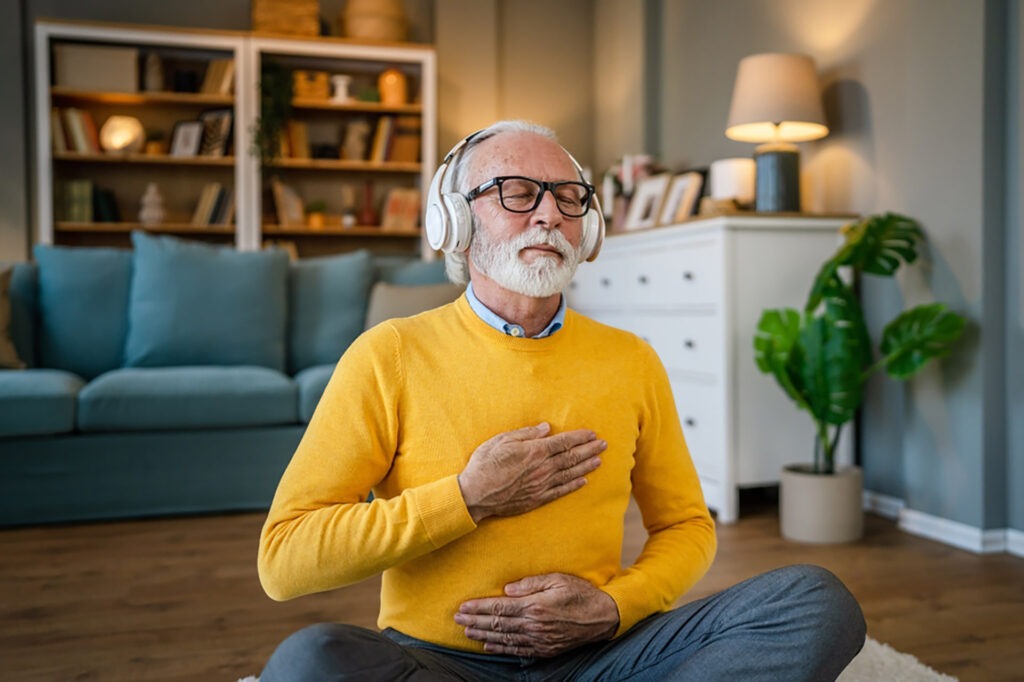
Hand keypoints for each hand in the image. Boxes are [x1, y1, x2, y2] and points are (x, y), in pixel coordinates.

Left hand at [455, 573, 619, 657]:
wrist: (603, 617)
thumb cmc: (581, 593)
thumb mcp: (557, 579)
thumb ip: (530, 584)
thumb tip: (506, 590)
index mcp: (535, 606)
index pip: (499, 609)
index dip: (479, 608)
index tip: (463, 607)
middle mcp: (534, 626)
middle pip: (497, 625)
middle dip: (474, 622)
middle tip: (456, 619)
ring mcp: (539, 640)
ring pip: (504, 639)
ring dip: (483, 635)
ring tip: (467, 632)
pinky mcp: (545, 649)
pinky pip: (518, 651)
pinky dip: (501, 649)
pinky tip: (488, 646)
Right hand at [457, 423, 605, 522]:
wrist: (475, 494)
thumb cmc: (485, 464)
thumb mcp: (502, 440)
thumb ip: (526, 434)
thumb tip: (547, 428)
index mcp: (535, 451)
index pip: (564, 442)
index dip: (580, 437)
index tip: (592, 434)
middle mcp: (542, 468)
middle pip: (571, 457)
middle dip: (589, 449)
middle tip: (603, 445)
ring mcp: (541, 485)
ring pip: (570, 474)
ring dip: (586, 466)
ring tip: (599, 461)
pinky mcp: (537, 499)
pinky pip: (560, 491)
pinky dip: (573, 486)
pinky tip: (584, 481)